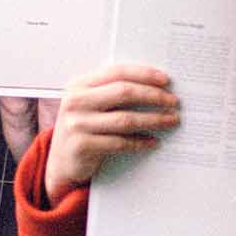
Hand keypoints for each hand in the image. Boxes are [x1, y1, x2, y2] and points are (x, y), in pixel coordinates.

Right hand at [42, 65, 179, 204]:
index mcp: (79, 84)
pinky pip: (120, 143)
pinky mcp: (82, 146)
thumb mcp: (91, 104)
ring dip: (154, 120)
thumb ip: (112, 92)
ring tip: (172, 120)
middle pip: (124, 92)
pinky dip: (140, 142)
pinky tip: (154, 142)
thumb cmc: (84, 128)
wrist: (61, 162)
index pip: (117, 72)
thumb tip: (156, 85)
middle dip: (154, 96)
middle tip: (175, 102)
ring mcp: (77, 124)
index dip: (144, 75)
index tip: (166, 80)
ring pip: (125, 119)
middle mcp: (75, 101)